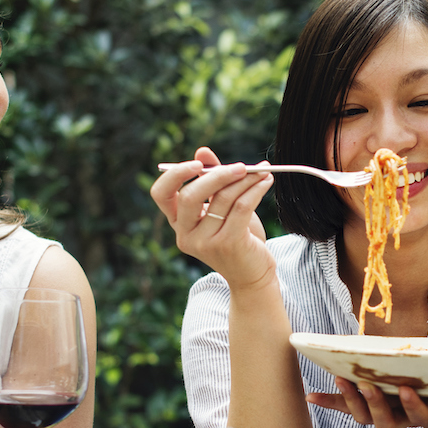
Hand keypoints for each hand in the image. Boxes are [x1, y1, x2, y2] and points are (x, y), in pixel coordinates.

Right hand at [149, 147, 274, 289]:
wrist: (253, 275)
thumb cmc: (237, 237)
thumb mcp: (222, 208)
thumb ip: (212, 180)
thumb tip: (202, 151)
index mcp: (178, 223)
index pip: (160, 194)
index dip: (174, 175)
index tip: (197, 164)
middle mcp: (186, 235)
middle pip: (190, 195)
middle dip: (217, 175)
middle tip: (241, 166)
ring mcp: (205, 242)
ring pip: (222, 199)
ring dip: (245, 180)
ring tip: (262, 171)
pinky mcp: (228, 244)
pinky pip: (242, 207)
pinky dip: (256, 190)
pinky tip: (267, 182)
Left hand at [308, 377, 427, 427]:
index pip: (418, 415)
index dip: (412, 406)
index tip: (407, 391)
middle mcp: (404, 418)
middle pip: (384, 420)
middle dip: (373, 404)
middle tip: (363, 385)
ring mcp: (387, 413)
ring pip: (364, 415)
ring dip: (348, 401)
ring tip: (338, 381)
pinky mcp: (374, 406)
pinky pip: (349, 408)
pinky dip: (330, 403)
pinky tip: (310, 396)